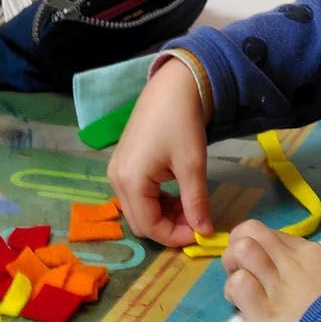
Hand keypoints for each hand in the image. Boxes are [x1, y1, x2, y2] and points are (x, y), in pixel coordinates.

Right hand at [108, 57, 212, 247]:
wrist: (172, 86)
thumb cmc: (181, 123)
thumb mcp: (192, 165)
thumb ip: (195, 203)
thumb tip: (204, 233)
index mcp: (130, 180)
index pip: (149, 226)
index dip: (175, 236)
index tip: (200, 232)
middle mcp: (116, 179)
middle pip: (140, 221)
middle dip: (168, 227)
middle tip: (196, 220)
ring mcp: (116, 170)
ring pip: (138, 209)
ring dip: (163, 214)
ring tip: (189, 206)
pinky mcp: (123, 163)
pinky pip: (136, 194)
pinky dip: (156, 200)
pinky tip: (176, 193)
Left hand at [222, 220, 320, 321]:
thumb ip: (320, 271)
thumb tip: (312, 277)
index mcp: (310, 252)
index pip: (272, 234)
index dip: (260, 247)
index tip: (262, 264)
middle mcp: (290, 261)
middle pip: (250, 230)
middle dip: (237, 245)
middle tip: (241, 269)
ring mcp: (276, 284)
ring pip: (241, 249)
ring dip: (232, 266)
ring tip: (238, 285)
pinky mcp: (264, 312)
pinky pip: (238, 284)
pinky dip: (233, 291)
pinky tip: (240, 304)